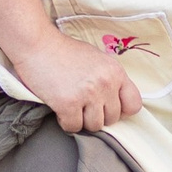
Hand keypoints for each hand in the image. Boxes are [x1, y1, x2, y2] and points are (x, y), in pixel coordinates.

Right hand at [13, 26, 144, 134]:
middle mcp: (105, 84)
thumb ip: (110, 79)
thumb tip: (116, 101)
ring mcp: (88, 95)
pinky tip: (60, 108)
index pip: (134, 104)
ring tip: (71, 106)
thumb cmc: (64, 52)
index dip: (121, 110)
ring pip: (94, 126)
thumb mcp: (97, 59)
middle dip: (97, 115)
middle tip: (82, 104)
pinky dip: (65, 122)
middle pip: (112, 119)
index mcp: (115, 72)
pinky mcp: (68, 104)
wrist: (37, 44)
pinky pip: (73, 127)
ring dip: (82, 120)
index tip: (107, 107)